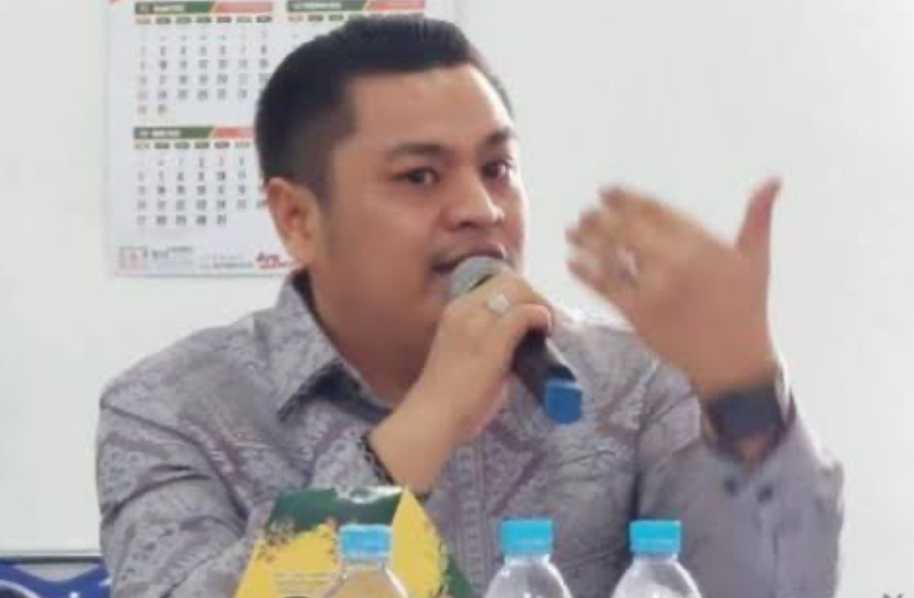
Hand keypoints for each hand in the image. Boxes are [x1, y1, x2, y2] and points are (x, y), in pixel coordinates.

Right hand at [370, 269, 551, 491]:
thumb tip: (518, 341)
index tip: (529, 314)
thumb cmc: (449, 396)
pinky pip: (527, 312)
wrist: (433, 415)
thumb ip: (487, 340)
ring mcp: (478, 321)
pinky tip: (544, 331)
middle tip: (542, 320)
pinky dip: (542, 317)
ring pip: (519, 289)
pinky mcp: (494, 338)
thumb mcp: (463, 353)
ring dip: (538, 304)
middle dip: (532, 294)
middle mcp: (465, 308)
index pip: (494, 282)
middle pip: (509, 280)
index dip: (518, 294)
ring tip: (545, 326)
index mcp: (455, 310)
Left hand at [566, 179, 781, 400]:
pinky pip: (606, 287)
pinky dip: (586, 273)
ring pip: (612, 255)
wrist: (733, 361)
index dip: (626, 198)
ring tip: (572, 232)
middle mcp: (676, 262)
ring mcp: (655, 288)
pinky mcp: (639, 314)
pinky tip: (573, 262)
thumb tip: (775, 179)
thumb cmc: (746, 307)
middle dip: (601, 217)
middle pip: (626, 229)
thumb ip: (758, 216)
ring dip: (587, 240)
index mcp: (701, 243)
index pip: (654, 211)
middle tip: (585, 213)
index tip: (606, 192)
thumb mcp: (756, 259)